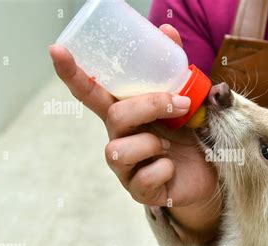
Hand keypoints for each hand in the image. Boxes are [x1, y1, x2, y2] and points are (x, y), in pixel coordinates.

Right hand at [49, 24, 220, 238]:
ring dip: (152, 143)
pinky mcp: (139, 192)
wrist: (210, 173)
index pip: (93, 94)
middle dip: (150, 106)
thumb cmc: (192, 136)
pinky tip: (172, 170)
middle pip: (115, 117)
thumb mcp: (189, 102)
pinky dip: (165, 169)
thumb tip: (167, 31)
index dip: (73, 74)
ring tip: (169, 147)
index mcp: (127, 116)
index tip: (57, 50)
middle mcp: (119, 139)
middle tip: (180, 105)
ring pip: (118, 150)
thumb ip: (178, 72)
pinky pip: (145, 178)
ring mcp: (126, 168)